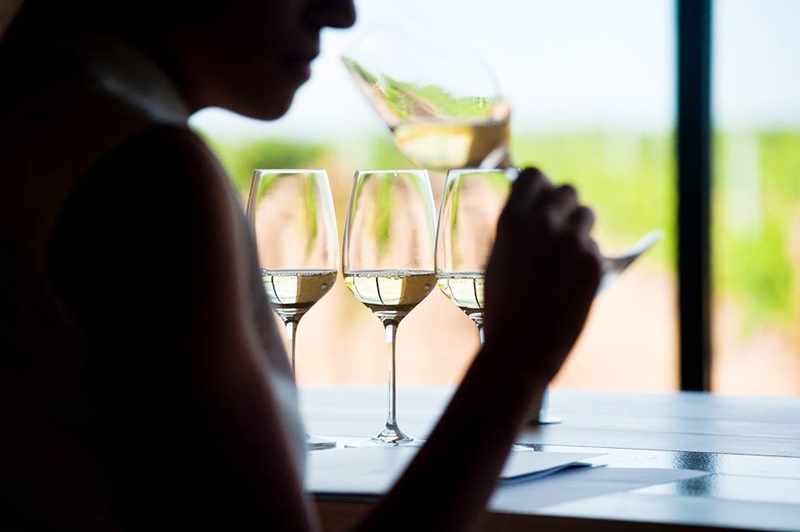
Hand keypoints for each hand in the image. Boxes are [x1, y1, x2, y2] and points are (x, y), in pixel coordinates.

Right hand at [483, 167, 601, 382]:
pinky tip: (570, 284)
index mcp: (511, 220)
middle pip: (567, 190)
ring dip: (579, 230)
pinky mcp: (593, 263)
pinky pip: (595, 247)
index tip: (541, 197)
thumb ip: (517, 230)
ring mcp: (571, 242)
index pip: (534, 174)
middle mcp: (542, 223)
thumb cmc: (503, 308)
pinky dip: (586, 261)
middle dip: (564, 207)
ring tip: (564, 259)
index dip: (540, 185)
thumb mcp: (497, 259)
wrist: (520, 349)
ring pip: (587, 215)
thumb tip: (535, 211)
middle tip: (558, 230)